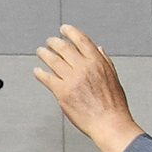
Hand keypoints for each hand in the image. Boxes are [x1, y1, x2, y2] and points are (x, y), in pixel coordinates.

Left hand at [34, 25, 143, 151]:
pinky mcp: (62, 92)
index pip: (82, 40)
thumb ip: (104, 61)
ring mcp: (72, 79)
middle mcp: (84, 68)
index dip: (71, 32)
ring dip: (44, 54)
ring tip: (41, 51)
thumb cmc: (113, 104)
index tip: (64, 29)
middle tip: (50, 41)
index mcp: (98, 62)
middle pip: (64, 47)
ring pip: (53, 60)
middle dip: (54, 42)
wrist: (109, 122)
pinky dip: (40, 73)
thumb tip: (98, 49)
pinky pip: (46, 78)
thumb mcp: (113, 77)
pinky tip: (37, 71)